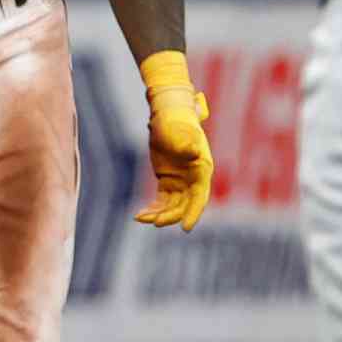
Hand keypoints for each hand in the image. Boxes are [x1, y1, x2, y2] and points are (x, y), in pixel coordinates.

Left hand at [136, 69, 213, 232]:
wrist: (168, 113)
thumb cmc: (175, 120)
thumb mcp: (180, 131)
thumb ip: (186, 143)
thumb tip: (193, 153)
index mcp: (202, 168)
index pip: (200, 196)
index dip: (194, 213)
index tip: (185, 228)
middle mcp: (194, 178)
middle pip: (185, 204)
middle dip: (171, 215)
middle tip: (154, 222)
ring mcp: (181, 181)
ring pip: (172, 206)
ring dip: (159, 214)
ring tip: (141, 217)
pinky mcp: (168, 182)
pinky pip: (161, 201)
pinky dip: (152, 209)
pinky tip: (139, 214)